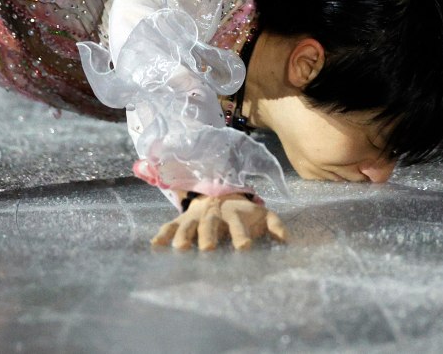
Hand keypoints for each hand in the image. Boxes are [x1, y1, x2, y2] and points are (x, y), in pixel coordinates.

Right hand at [151, 193, 286, 250]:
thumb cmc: (244, 212)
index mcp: (234, 214)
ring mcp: (196, 217)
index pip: (238, 226)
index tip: (244, 248)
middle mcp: (214, 215)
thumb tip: (287, 241)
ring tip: (180, 249)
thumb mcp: (263, 215)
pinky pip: (170, 225)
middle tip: (208, 250)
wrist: (220, 193)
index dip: (241, 236)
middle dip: (208, 237)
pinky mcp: (182, 220)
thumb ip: (275, 225)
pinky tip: (155, 246)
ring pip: (188, 225)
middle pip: (210, 225)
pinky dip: (162, 235)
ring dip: (183, 236)